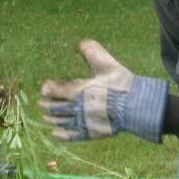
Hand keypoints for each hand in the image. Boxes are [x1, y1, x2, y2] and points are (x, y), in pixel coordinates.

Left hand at [39, 39, 167, 141]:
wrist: (137, 106)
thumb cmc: (122, 85)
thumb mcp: (108, 66)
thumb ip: (93, 53)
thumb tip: (82, 42)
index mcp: (80, 90)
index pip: (54, 90)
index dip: (47, 89)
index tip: (44, 88)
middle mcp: (78, 108)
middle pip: (53, 108)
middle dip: (45, 105)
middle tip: (41, 104)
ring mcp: (84, 122)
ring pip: (60, 122)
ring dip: (50, 119)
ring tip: (46, 117)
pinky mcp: (91, 133)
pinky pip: (71, 136)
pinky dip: (60, 135)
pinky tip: (54, 134)